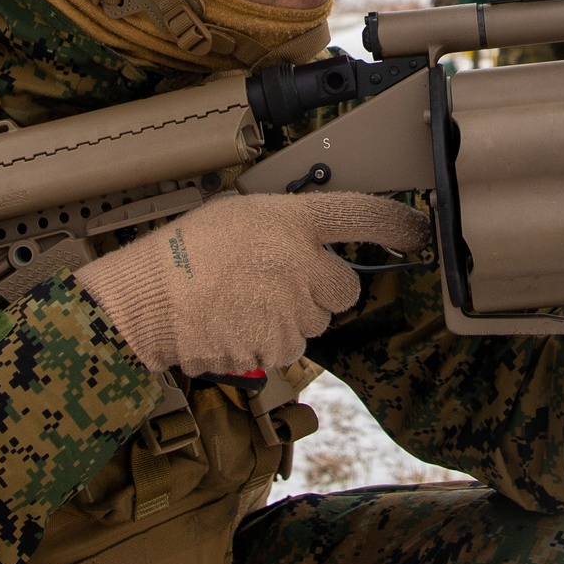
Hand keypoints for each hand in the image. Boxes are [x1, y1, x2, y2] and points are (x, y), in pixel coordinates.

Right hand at [75, 192, 431, 375]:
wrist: (145, 299)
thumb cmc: (184, 252)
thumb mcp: (238, 214)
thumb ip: (285, 227)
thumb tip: (308, 246)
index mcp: (293, 221)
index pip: (362, 215)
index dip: (397, 224)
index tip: (418, 231)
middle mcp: (303, 264)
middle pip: (344, 288)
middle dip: (320, 289)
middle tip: (277, 282)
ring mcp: (293, 309)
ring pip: (314, 322)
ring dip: (290, 317)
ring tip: (242, 303)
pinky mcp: (277, 346)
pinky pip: (288, 348)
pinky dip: (268, 342)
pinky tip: (235, 325)